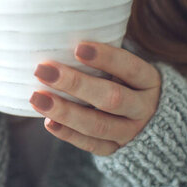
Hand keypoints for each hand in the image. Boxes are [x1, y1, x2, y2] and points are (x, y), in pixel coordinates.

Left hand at [30, 42, 160, 155]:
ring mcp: (131, 132)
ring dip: (65, 111)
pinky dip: (68, 134)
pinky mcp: (116, 150)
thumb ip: (102, 56)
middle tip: (43, 70)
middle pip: (111, 98)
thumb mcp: (124, 66)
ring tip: (37, 98)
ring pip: (98, 125)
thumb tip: (59, 36)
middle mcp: (144, 108)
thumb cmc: (124, 80)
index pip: (130, 68)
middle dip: (75, 84)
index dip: (106, 58)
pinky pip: (91, 145)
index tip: (78, 47)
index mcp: (149, 81)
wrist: (149, 121)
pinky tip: (48, 122)